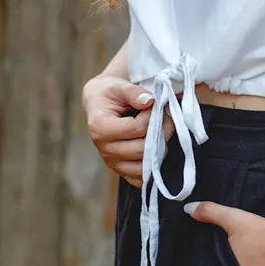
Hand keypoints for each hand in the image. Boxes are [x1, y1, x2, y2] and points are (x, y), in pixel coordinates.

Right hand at [81, 74, 173, 188]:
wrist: (101, 104)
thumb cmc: (110, 94)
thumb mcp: (119, 86)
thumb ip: (134, 92)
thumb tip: (150, 101)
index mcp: (100, 128)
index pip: (137, 129)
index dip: (151, 116)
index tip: (153, 105)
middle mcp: (104, 149)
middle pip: (143, 150)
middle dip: (160, 132)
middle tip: (164, 118)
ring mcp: (112, 163)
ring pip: (144, 167)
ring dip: (159, 149)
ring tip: (159, 132)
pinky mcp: (121, 171)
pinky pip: (141, 179)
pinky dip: (152, 166)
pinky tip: (155, 147)